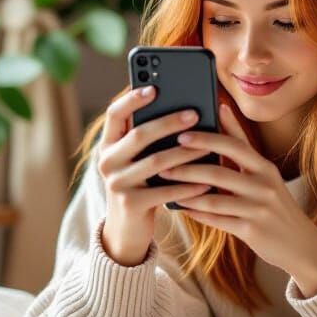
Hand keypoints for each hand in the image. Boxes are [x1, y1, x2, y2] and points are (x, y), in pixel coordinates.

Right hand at [97, 86, 214, 265]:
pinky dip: (188, 186)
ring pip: (156, 162)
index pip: (114, 114)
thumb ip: (148, 137)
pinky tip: (207, 181)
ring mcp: (117, 183)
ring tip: (209, 145)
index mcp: (107, 144)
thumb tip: (184, 107)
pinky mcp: (131, 204)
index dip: (132, 99)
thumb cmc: (141, 184)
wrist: (127, 229)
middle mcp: (107, 161)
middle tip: (195, 114)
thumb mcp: (137, 159)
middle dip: (168, 122)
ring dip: (185, 153)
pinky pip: (165, 191)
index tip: (154, 87)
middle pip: (139, 135)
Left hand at [159, 103, 316, 289]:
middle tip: (162, 162)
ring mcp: (258, 209)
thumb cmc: (275, 204)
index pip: (234, 145)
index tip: (182, 133)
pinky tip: (182, 208)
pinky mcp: (252, 230)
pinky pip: (217, 220)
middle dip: (187, 166)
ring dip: (186, 192)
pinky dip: (197, 213)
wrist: (300, 243)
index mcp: (265, 167)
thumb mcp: (265, 175)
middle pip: (219, 171)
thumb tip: (221, 112)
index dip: (207, 138)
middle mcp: (263, 185)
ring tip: (166, 186)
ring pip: (214, 198)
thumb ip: (242, 150)